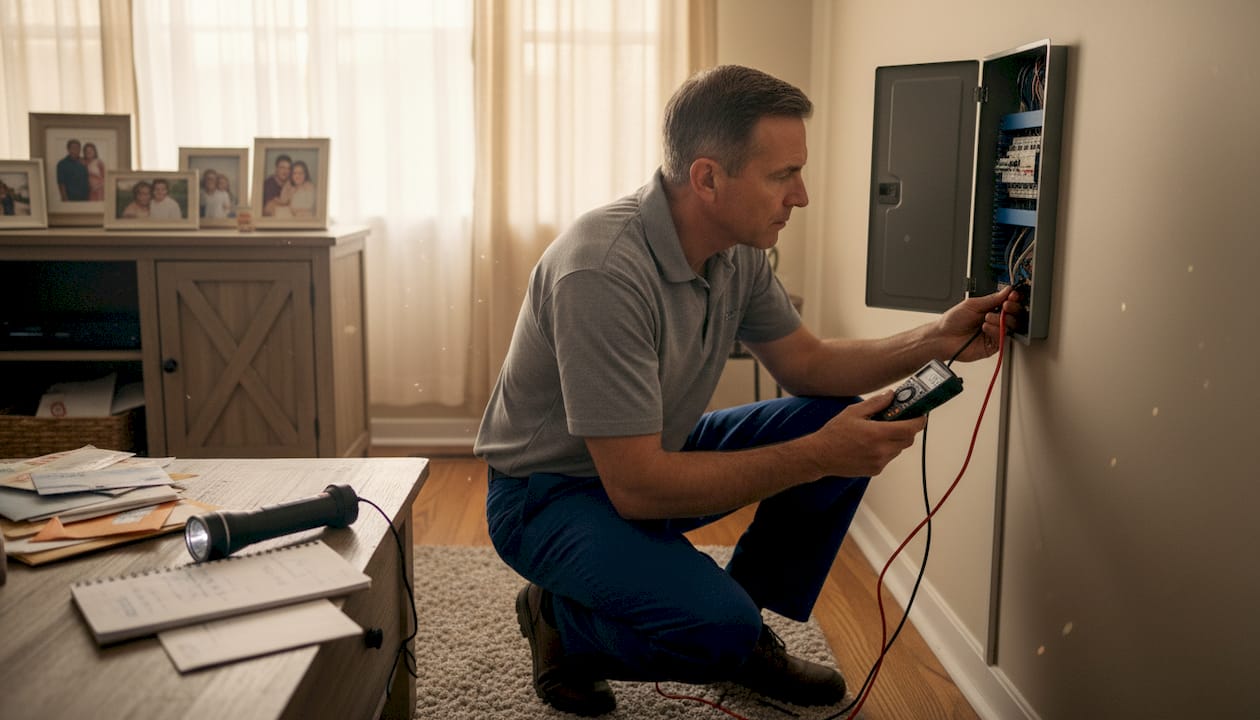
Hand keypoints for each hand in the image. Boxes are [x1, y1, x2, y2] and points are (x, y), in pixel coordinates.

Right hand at [811, 392, 925, 477]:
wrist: (820, 456)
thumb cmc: (834, 433)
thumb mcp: (853, 412)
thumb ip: (875, 403)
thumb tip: (891, 395)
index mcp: (877, 433)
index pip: (910, 428)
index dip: (919, 420)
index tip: (920, 414)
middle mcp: (881, 450)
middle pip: (908, 439)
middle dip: (907, 429)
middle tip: (900, 420)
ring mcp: (879, 462)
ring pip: (899, 449)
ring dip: (896, 439)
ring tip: (880, 432)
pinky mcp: (876, 470)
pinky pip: (889, 457)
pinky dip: (886, 449)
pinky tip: (871, 444)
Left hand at [936, 287, 1021, 362]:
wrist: (942, 337)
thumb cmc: (952, 321)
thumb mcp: (972, 304)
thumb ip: (991, 299)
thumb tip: (1007, 290)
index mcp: (991, 309)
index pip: (1009, 303)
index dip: (1014, 299)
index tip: (1013, 295)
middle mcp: (995, 321)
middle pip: (1015, 315)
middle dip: (1012, 308)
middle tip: (1006, 306)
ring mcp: (995, 333)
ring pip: (1011, 326)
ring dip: (1001, 319)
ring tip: (987, 317)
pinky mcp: (993, 346)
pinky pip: (1003, 337)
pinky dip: (995, 330)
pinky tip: (985, 328)